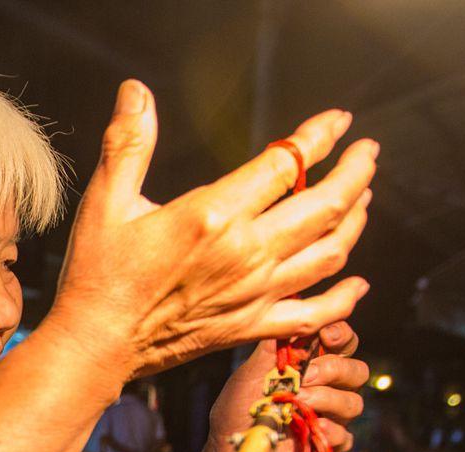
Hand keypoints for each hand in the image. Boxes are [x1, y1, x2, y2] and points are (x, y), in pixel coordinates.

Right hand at [45, 83, 375, 382]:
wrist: (97, 345)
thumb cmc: (99, 274)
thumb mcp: (106, 201)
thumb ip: (129, 144)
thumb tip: (136, 92)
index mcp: (214, 215)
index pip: (285, 164)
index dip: (318, 137)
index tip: (337, 122)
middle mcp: (246, 253)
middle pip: (324, 205)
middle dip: (355, 173)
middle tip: (367, 153)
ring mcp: (255, 293)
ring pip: (329, 253)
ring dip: (355, 222)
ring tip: (363, 199)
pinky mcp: (251, 327)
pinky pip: (314, 314)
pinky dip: (343, 299)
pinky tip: (357, 283)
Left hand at [205, 322, 368, 451]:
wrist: (228, 450)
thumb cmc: (238, 408)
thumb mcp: (250, 372)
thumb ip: (273, 345)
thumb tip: (290, 305)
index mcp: (312, 363)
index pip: (343, 342)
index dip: (341, 335)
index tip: (327, 335)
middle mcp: (326, 387)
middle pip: (357, 370)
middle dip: (334, 369)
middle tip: (306, 375)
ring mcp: (328, 417)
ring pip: (354, 402)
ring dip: (328, 400)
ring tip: (300, 402)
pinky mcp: (325, 444)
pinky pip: (345, 437)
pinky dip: (331, 432)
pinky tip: (313, 428)